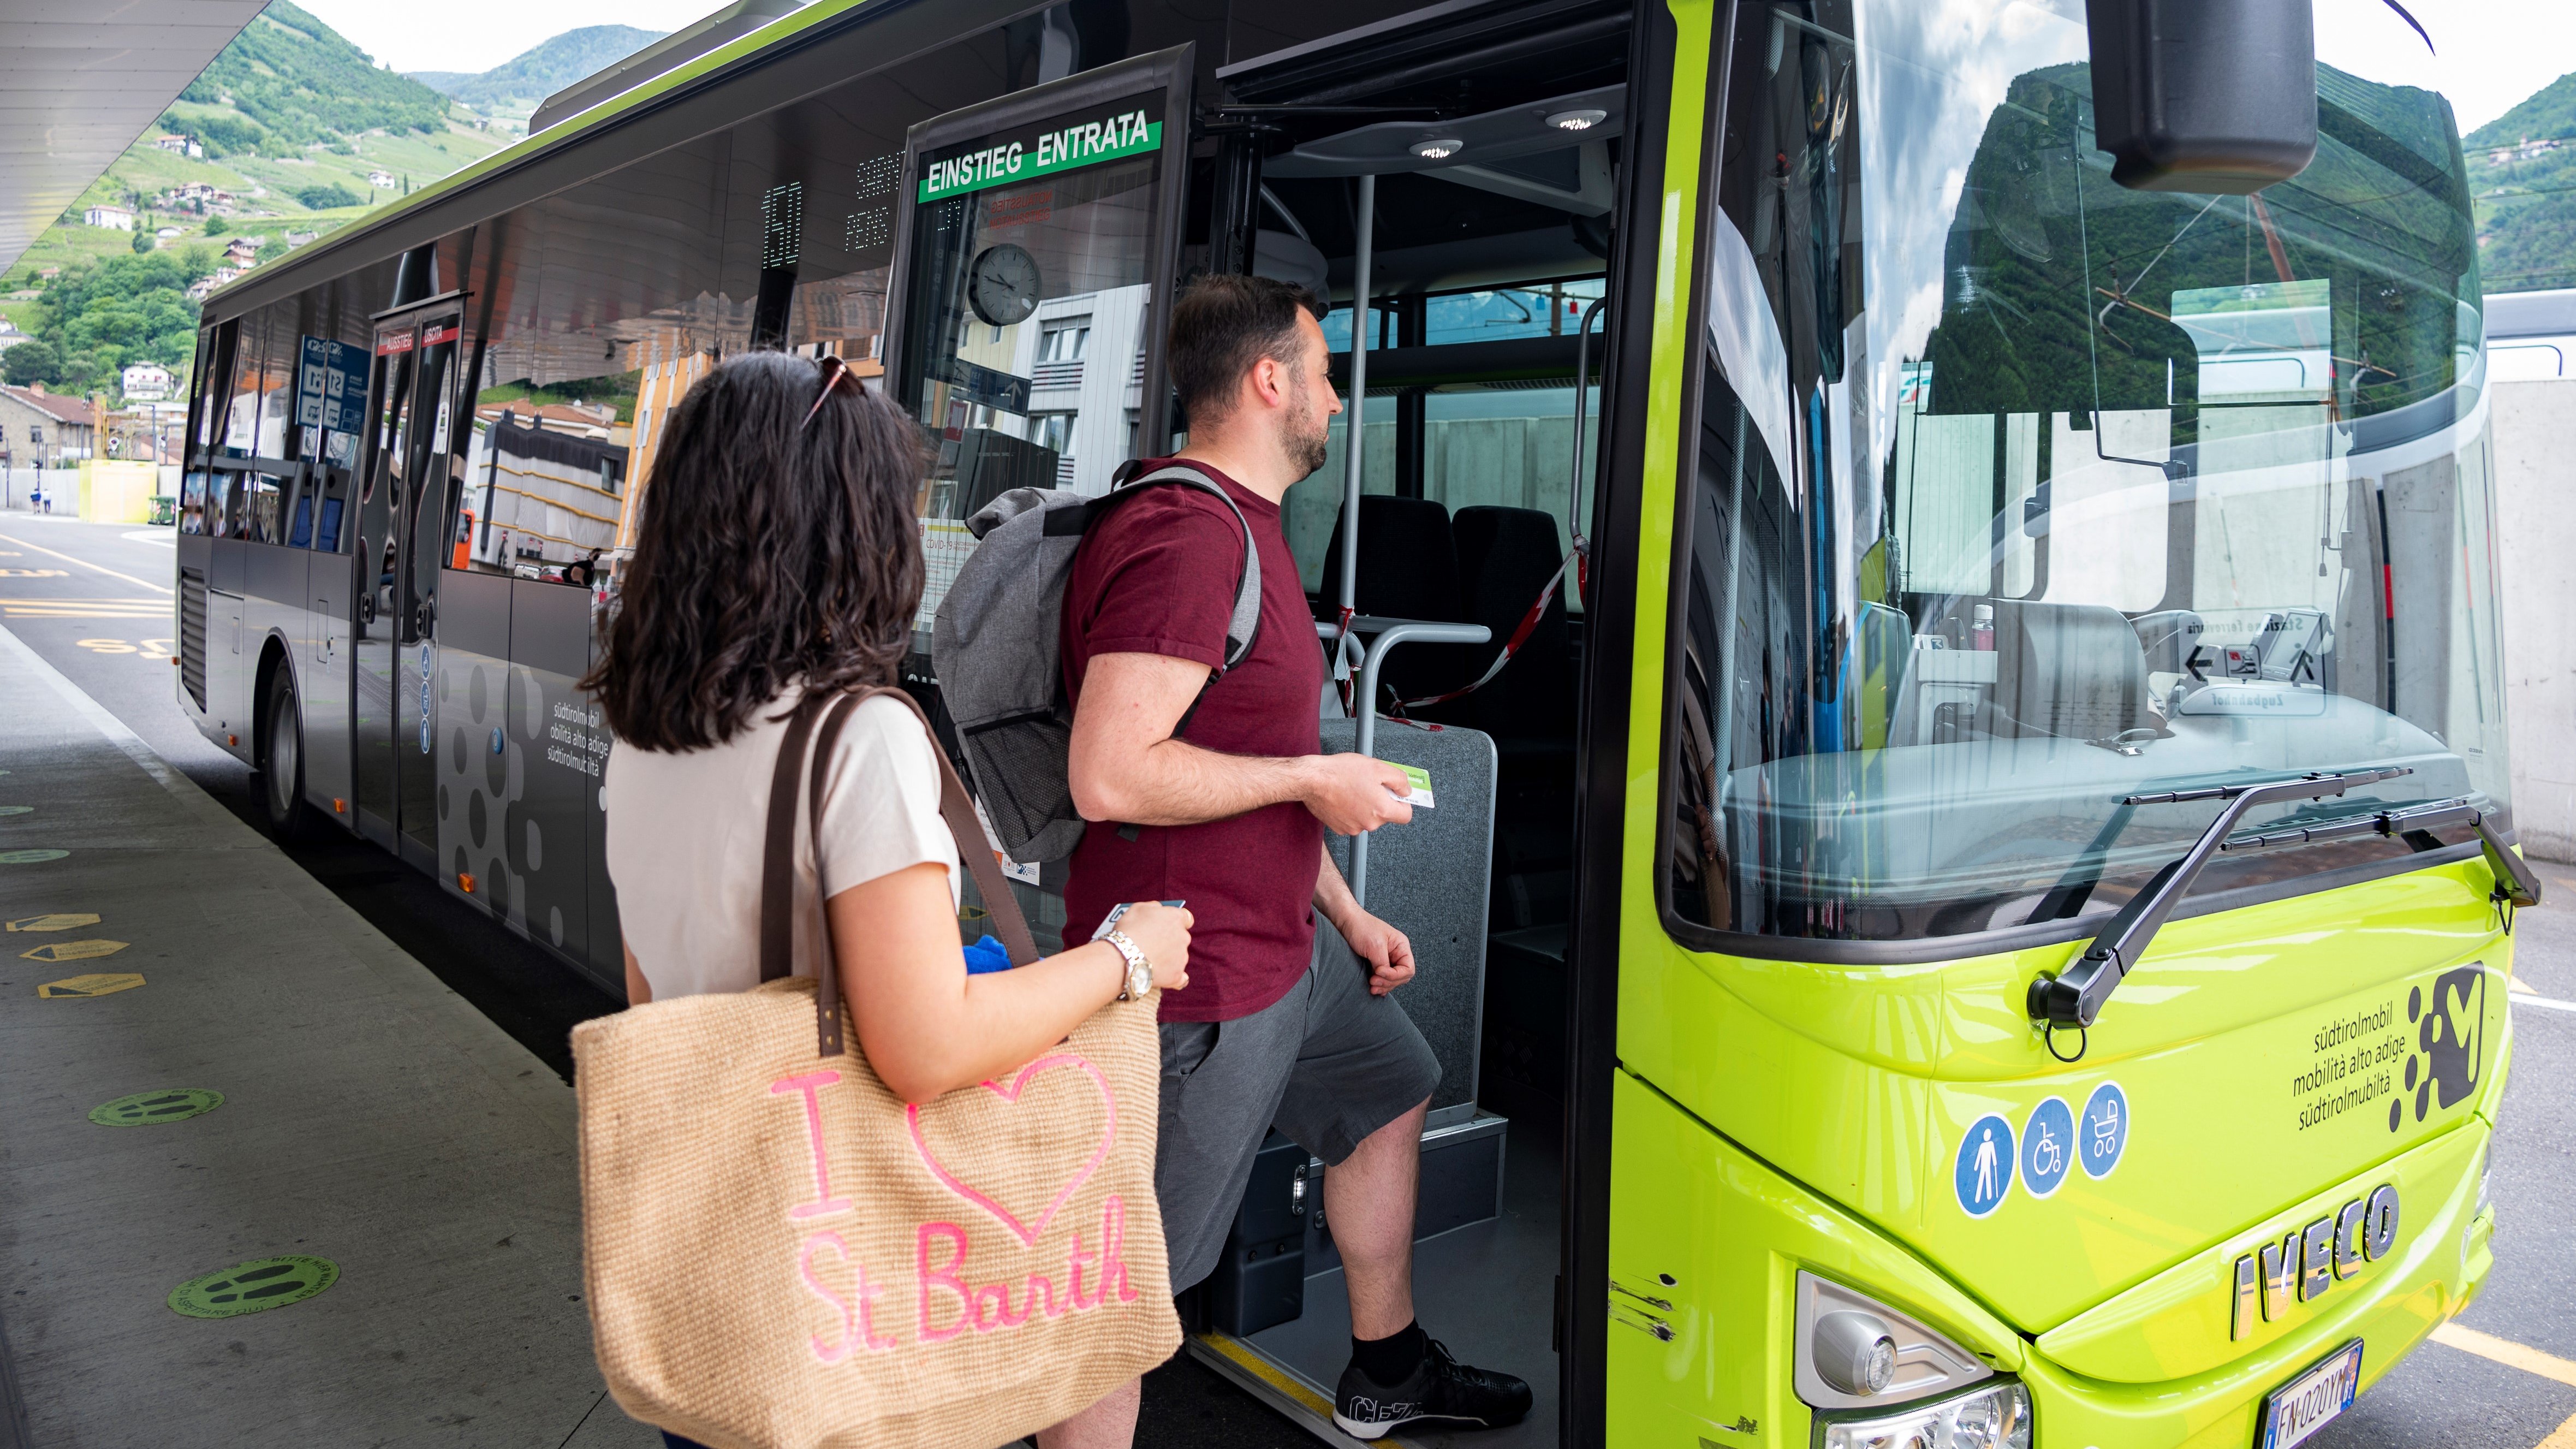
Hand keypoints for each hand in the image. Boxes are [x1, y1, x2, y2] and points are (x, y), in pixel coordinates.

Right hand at [1116, 901, 1192, 992]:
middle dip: (1170, 940)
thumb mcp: (1138, 908)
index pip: (1186, 918)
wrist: (1123, 958)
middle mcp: (1183, 937)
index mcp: (1176, 918)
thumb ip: (1153, 907)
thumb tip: (1159, 909)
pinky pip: (1181, 978)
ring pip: (1179, 956)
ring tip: (1150, 959)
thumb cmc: (1129, 930)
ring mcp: (1181, 957)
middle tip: (1153, 944)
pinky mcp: (1176, 975)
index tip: (1169, 925)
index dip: (1177, 922)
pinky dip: (1174, 977)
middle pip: (1181, 937)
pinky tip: (1167, 976)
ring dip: (1169, 957)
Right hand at [1299, 753, 1413, 835]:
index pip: (1405, 815)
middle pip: (1385, 815)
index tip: (1397, 794)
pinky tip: (1343, 797)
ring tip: (1353, 789)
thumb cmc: (1341, 772)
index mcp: (1382, 810)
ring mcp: (1353, 828)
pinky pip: (1352, 820)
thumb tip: (1406, 790)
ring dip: (1365, 805)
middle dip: (1380, 801)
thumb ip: (1399, 780)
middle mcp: (1369, 824)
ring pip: (1367, 818)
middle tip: (1369, 784)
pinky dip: (1350, 810)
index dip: (1403, 802)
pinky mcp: (1339, 828)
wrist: (1312, 780)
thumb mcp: (1378, 767)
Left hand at [1338, 909, 1415, 995]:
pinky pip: (1383, 979)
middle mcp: (1396, 953)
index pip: (1408, 969)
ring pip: (1392, 980)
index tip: (1379, 971)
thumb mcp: (1375, 946)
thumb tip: (1384, 977)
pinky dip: (1379, 985)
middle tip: (1373, 982)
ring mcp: (1386, 959)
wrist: (1345, 921)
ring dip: (1383, 985)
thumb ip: (1383, 963)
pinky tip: (1374, 988)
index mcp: (1401, 946)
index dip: (1395, 975)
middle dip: (1388, 982)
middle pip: (1401, 977)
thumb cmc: (1361, 927)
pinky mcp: (1376, 963)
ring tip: (1372, 987)